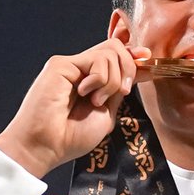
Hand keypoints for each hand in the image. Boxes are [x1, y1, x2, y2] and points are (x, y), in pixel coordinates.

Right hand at [0, 38, 149, 177]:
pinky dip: (100, 79)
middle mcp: (81, 70)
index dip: (133, 56)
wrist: (47, 146)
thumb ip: (118, 90)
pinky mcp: (61, 64)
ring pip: (110, 52)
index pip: (115, 58)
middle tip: (122, 93)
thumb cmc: (71, 137)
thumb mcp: (106, 113)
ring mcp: (71, 66)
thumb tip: (140, 67)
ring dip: (112, 80)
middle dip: (129, 68)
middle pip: (116, 48)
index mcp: (91, 82)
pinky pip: (97, 59)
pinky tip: (85, 93)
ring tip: (95, 100)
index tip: (146, 57)